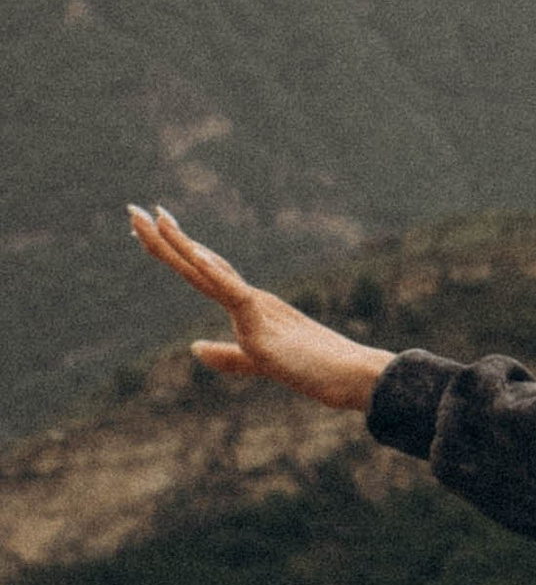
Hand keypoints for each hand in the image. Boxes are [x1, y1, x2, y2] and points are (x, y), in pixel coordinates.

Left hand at [127, 203, 394, 413]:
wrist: (354, 375)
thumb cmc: (316, 369)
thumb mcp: (259, 364)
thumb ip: (226, 356)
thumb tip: (192, 347)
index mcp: (248, 305)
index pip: (203, 272)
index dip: (175, 250)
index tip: (148, 229)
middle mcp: (249, 297)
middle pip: (198, 263)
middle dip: (163, 237)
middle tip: (132, 209)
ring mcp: (255, 307)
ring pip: (208, 271)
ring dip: (178, 244)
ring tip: (151, 218)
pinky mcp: (263, 323)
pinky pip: (234, 294)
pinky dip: (215, 273)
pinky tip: (194, 254)